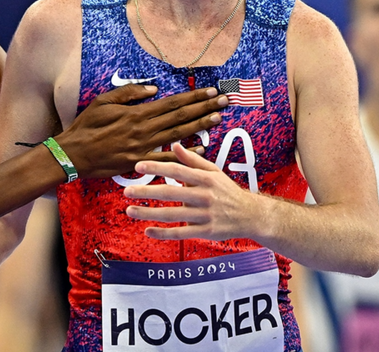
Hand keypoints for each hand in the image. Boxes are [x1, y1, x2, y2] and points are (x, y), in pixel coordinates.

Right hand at [56, 85, 226, 179]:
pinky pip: (168, 159)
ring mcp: (144, 148)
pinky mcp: (140, 163)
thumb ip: (129, 94)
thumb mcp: (103, 102)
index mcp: (136, 113)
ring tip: (217, 118)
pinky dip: (185, 153)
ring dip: (199, 126)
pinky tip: (201, 148)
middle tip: (224, 101)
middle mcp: (144, 130)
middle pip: (180, 117)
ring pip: (178, 135)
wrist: (73, 155)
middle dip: (204, 108)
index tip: (210, 91)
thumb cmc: (86, 126)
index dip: (193, 97)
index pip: (172, 103)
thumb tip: (153, 89)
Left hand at [122, 143, 262, 241]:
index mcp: (205, 179)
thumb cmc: (228, 191)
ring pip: (172, 215)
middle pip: (170, 194)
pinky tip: (147, 231)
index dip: (157, 168)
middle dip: (146, 192)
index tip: (138, 166)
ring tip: (130, 210)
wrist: (251, 215)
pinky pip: (181, 233)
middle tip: (127, 191)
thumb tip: (175, 145)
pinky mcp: (206, 232)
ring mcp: (205, 215)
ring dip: (149, 214)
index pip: (177, 171)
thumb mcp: (214, 172)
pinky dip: (163, 233)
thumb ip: (192, 160)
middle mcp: (205, 196)